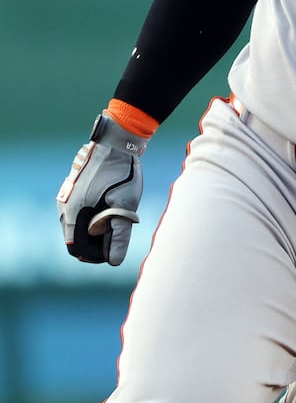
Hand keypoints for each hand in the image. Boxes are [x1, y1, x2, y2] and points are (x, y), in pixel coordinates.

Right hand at [56, 113, 146, 265]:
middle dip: (97, 241)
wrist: (118, 140)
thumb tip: (114, 261)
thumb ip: (119, 234)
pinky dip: (94, 216)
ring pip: (79, 224)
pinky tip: (112, 206)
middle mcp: (64, 206)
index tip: (114, 251)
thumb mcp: (125, 205)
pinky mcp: (74, 190)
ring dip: (96, 228)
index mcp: (73, 213)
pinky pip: (81, 211)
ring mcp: (67, 197)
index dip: (95, 255)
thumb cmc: (122, 172)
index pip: (77, 248)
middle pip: (76, 237)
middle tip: (120, 234)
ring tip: (119, 218)